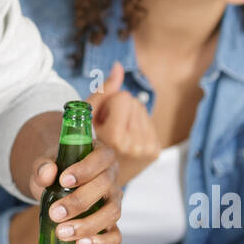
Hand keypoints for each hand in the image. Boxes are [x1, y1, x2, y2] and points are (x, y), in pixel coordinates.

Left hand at [28, 141, 122, 243]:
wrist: (57, 185)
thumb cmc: (55, 171)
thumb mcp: (45, 164)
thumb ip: (42, 167)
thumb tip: (47, 173)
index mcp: (101, 155)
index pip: (101, 158)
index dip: (85, 170)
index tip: (63, 180)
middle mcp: (112, 177)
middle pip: (105, 187)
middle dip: (79, 202)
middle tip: (55, 213)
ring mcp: (114, 201)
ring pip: (112, 213)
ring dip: (87, 225)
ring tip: (62, 232)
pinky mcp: (111, 223)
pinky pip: (115, 236)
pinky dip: (101, 243)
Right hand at [86, 60, 160, 183]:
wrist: (101, 177)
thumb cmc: (90, 143)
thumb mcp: (88, 117)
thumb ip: (104, 90)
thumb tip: (119, 66)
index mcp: (116, 138)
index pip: (123, 98)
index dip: (109, 105)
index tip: (101, 122)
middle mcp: (135, 146)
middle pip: (135, 102)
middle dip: (120, 110)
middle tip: (109, 128)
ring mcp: (147, 150)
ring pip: (143, 110)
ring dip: (129, 117)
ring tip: (117, 134)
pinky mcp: (155, 152)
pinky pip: (149, 122)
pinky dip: (138, 125)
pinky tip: (128, 138)